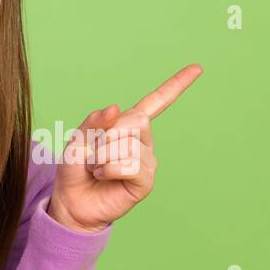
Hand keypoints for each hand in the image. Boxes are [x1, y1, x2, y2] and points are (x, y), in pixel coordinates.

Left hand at [48, 64, 203, 233]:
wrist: (72, 202)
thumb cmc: (76, 169)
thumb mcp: (77, 138)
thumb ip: (94, 121)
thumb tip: (116, 107)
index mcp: (129, 124)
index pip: (156, 101)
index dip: (176, 85)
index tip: (198, 68)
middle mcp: (143, 140)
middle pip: (137, 120)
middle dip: (108, 134)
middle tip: (93, 152)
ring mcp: (147, 161)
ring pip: (129, 145)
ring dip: (103, 156)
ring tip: (96, 168)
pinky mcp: (145, 181)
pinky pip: (131, 165)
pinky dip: (109, 169)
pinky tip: (104, 176)